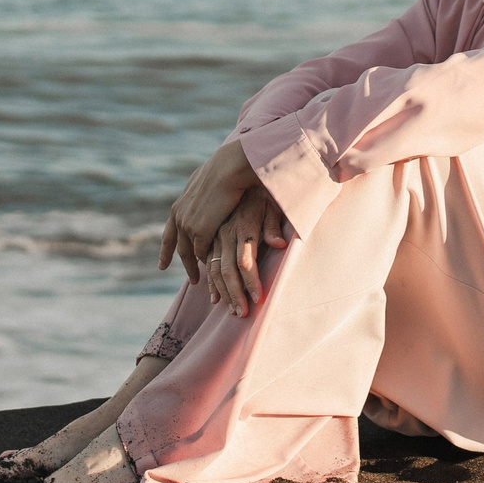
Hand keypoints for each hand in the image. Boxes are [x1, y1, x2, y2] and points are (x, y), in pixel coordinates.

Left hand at [156, 137, 261, 284]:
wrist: (228, 168)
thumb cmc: (223, 169)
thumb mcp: (204, 182)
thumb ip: (200, 192)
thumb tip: (203, 190)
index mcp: (178, 206)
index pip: (169, 233)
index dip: (166, 250)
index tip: (162, 266)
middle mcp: (179, 217)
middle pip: (178, 248)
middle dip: (183, 265)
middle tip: (191, 279)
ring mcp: (188, 226)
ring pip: (190, 253)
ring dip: (194, 268)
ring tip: (200, 281)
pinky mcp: (200, 232)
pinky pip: (202, 253)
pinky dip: (207, 261)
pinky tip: (213, 269)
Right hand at [200, 184, 290, 315]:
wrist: (239, 168)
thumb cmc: (264, 188)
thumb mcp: (273, 202)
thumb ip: (273, 224)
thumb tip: (279, 243)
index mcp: (242, 225)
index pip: (245, 260)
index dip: (251, 281)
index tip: (258, 300)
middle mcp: (225, 231)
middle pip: (226, 270)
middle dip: (235, 294)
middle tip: (242, 314)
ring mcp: (214, 233)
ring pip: (212, 268)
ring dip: (221, 292)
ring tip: (231, 310)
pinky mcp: (208, 235)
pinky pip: (204, 262)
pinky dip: (208, 281)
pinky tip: (212, 296)